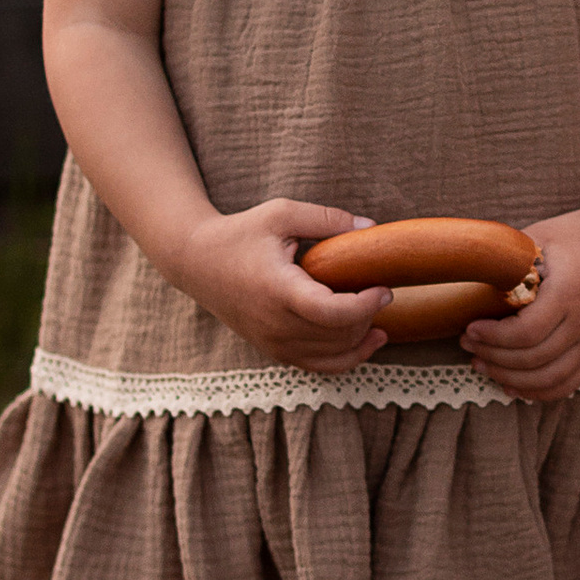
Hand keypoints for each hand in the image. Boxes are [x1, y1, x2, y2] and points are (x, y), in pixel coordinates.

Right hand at [170, 200, 387, 370]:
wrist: (195, 261)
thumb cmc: (240, 232)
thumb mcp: (282, 213)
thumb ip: (327, 219)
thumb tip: (371, 228)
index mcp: (278, 289)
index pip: (332, 313)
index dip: (366, 305)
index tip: (384, 288)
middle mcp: (275, 324)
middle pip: (337, 336)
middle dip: (367, 317)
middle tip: (379, 292)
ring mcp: (272, 342)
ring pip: (331, 357)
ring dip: (360, 340)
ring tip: (379, 320)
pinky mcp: (272, 350)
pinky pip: (317, 366)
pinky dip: (345, 359)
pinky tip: (365, 341)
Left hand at [459, 207, 579, 406]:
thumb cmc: (579, 234)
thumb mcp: (540, 237)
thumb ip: (509, 262)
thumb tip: (470, 278)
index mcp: (570, 293)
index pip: (526, 333)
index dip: (492, 338)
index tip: (469, 329)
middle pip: (534, 359)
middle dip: (494, 358)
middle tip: (468, 347)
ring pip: (550, 379)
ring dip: (511, 380)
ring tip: (483, 366)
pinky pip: (569, 383)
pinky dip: (539, 392)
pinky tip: (513, 385)